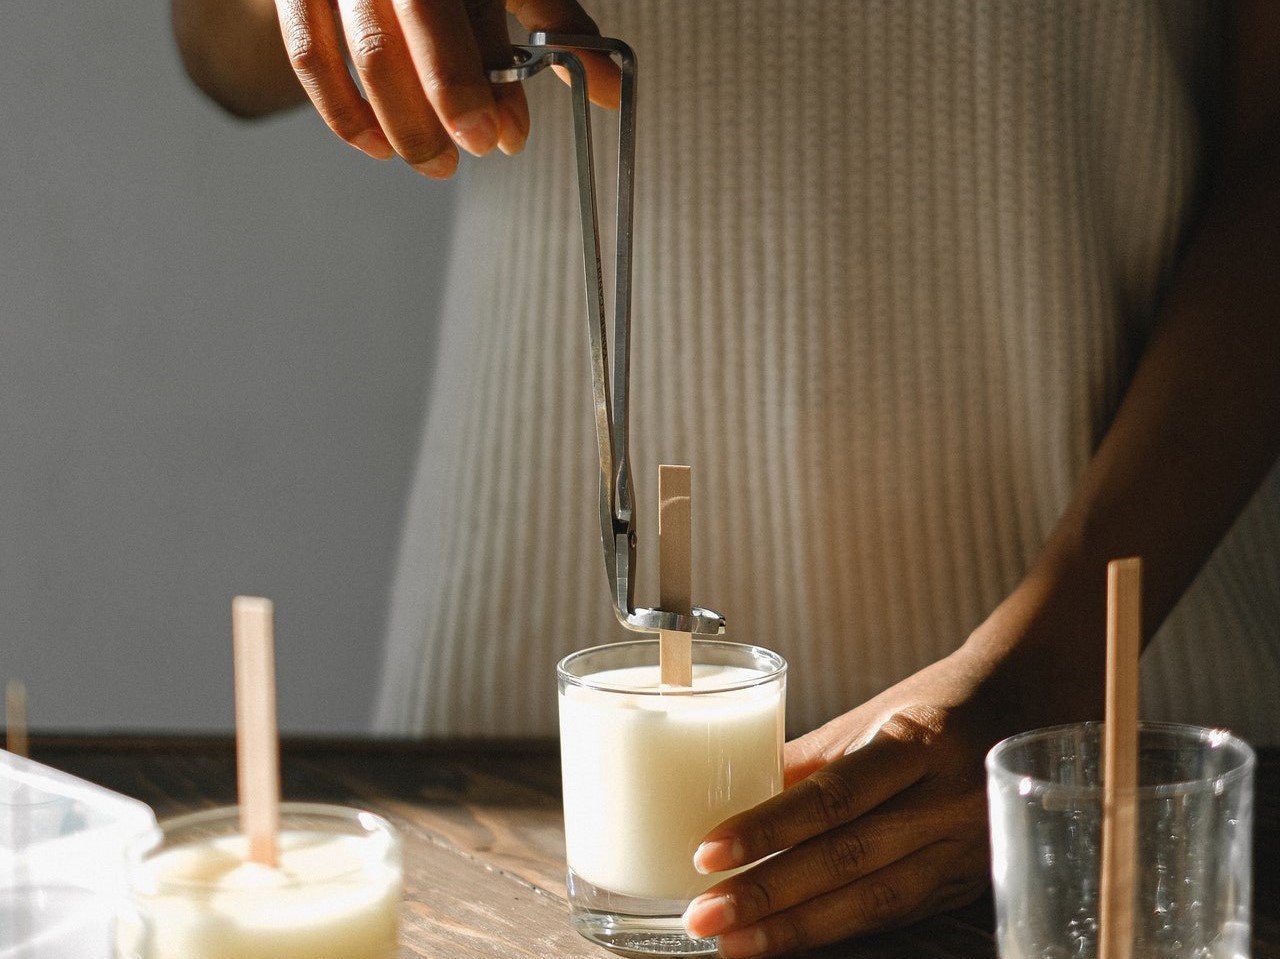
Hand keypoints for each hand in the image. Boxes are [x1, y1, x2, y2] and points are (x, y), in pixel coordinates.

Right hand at [273, 0, 620, 175]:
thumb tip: (610, 93)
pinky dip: (344, 113)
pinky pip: (310, 57)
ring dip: (401, 124)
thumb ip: (556, 22)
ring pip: (365, 55)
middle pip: (411, 35)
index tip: (507, 136)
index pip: (469, 11)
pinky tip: (377, 146)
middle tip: (468, 154)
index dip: (488, 82)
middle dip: (443, 108)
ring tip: (435, 163)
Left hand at [681, 649, 1009, 957]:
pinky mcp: (967, 884)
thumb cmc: (937, 704)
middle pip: (849, 859)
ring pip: (874, 903)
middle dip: (770, 895)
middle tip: (704, 915)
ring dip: (796, 929)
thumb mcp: (874, 715)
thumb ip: (808, 760)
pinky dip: (836, 930)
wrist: (1032, 705)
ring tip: (733, 942)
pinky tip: (787, 939)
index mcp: (918, 742)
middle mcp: (947, 801)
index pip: (834, 795)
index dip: (768, 828)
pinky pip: (894, 914)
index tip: (707, 852)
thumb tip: (727, 794)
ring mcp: (965, 850)